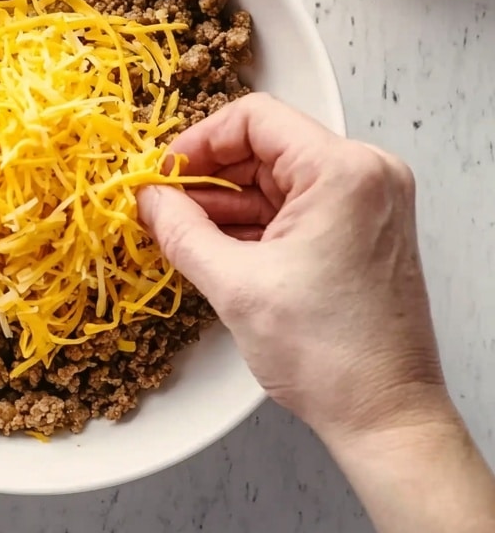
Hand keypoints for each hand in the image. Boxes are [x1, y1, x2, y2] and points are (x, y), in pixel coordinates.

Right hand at [137, 93, 450, 447]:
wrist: (384, 414)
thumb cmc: (329, 355)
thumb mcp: (235, 285)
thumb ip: (181, 230)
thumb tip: (148, 199)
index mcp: (343, 172)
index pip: (256, 119)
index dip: (199, 142)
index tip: (164, 173)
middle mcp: (366, 175)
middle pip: (267, 147)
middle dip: (209, 176)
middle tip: (163, 204)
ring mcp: (369, 204)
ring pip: (279, 179)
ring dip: (228, 202)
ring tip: (181, 231)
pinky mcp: (364, 232)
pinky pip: (297, 208)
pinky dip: (255, 223)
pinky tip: (215, 246)